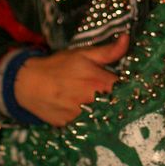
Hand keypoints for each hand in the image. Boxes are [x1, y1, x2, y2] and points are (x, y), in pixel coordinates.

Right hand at [14, 33, 129, 126]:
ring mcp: (83, 118)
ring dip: (108, 113)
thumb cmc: (58, 66)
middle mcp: (93, 102)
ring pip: (105, 119)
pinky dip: (93, 122)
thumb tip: (127, 38)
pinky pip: (90, 126)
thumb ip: (108, 51)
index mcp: (99, 82)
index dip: (133, 88)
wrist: (28, 84)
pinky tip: (92, 115)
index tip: (136, 87)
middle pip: (118, 107)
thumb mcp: (83, 54)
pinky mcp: (73, 127)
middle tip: (122, 97)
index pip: (128, 90)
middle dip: (121, 102)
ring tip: (107, 107)